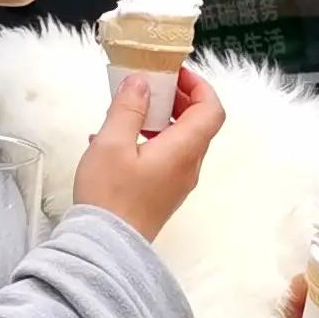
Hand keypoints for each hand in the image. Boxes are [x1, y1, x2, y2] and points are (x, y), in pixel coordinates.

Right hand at [70, 65, 223, 240]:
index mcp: (184, 150)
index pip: (212, 110)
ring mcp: (178, 181)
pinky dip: (149, 137)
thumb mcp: (112, 143)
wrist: (106, 246)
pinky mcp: (164, 191)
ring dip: (160, 117)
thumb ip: (128, 108)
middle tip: (149, 84)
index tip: (174, 72)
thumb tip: (142, 82)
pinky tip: (115, 137)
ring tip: (129, 108)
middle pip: (198, 123)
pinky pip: (166, 155)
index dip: (199, 86)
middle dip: (177, 97)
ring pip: (180, 139)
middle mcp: (189, 166)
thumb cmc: (109, 196)